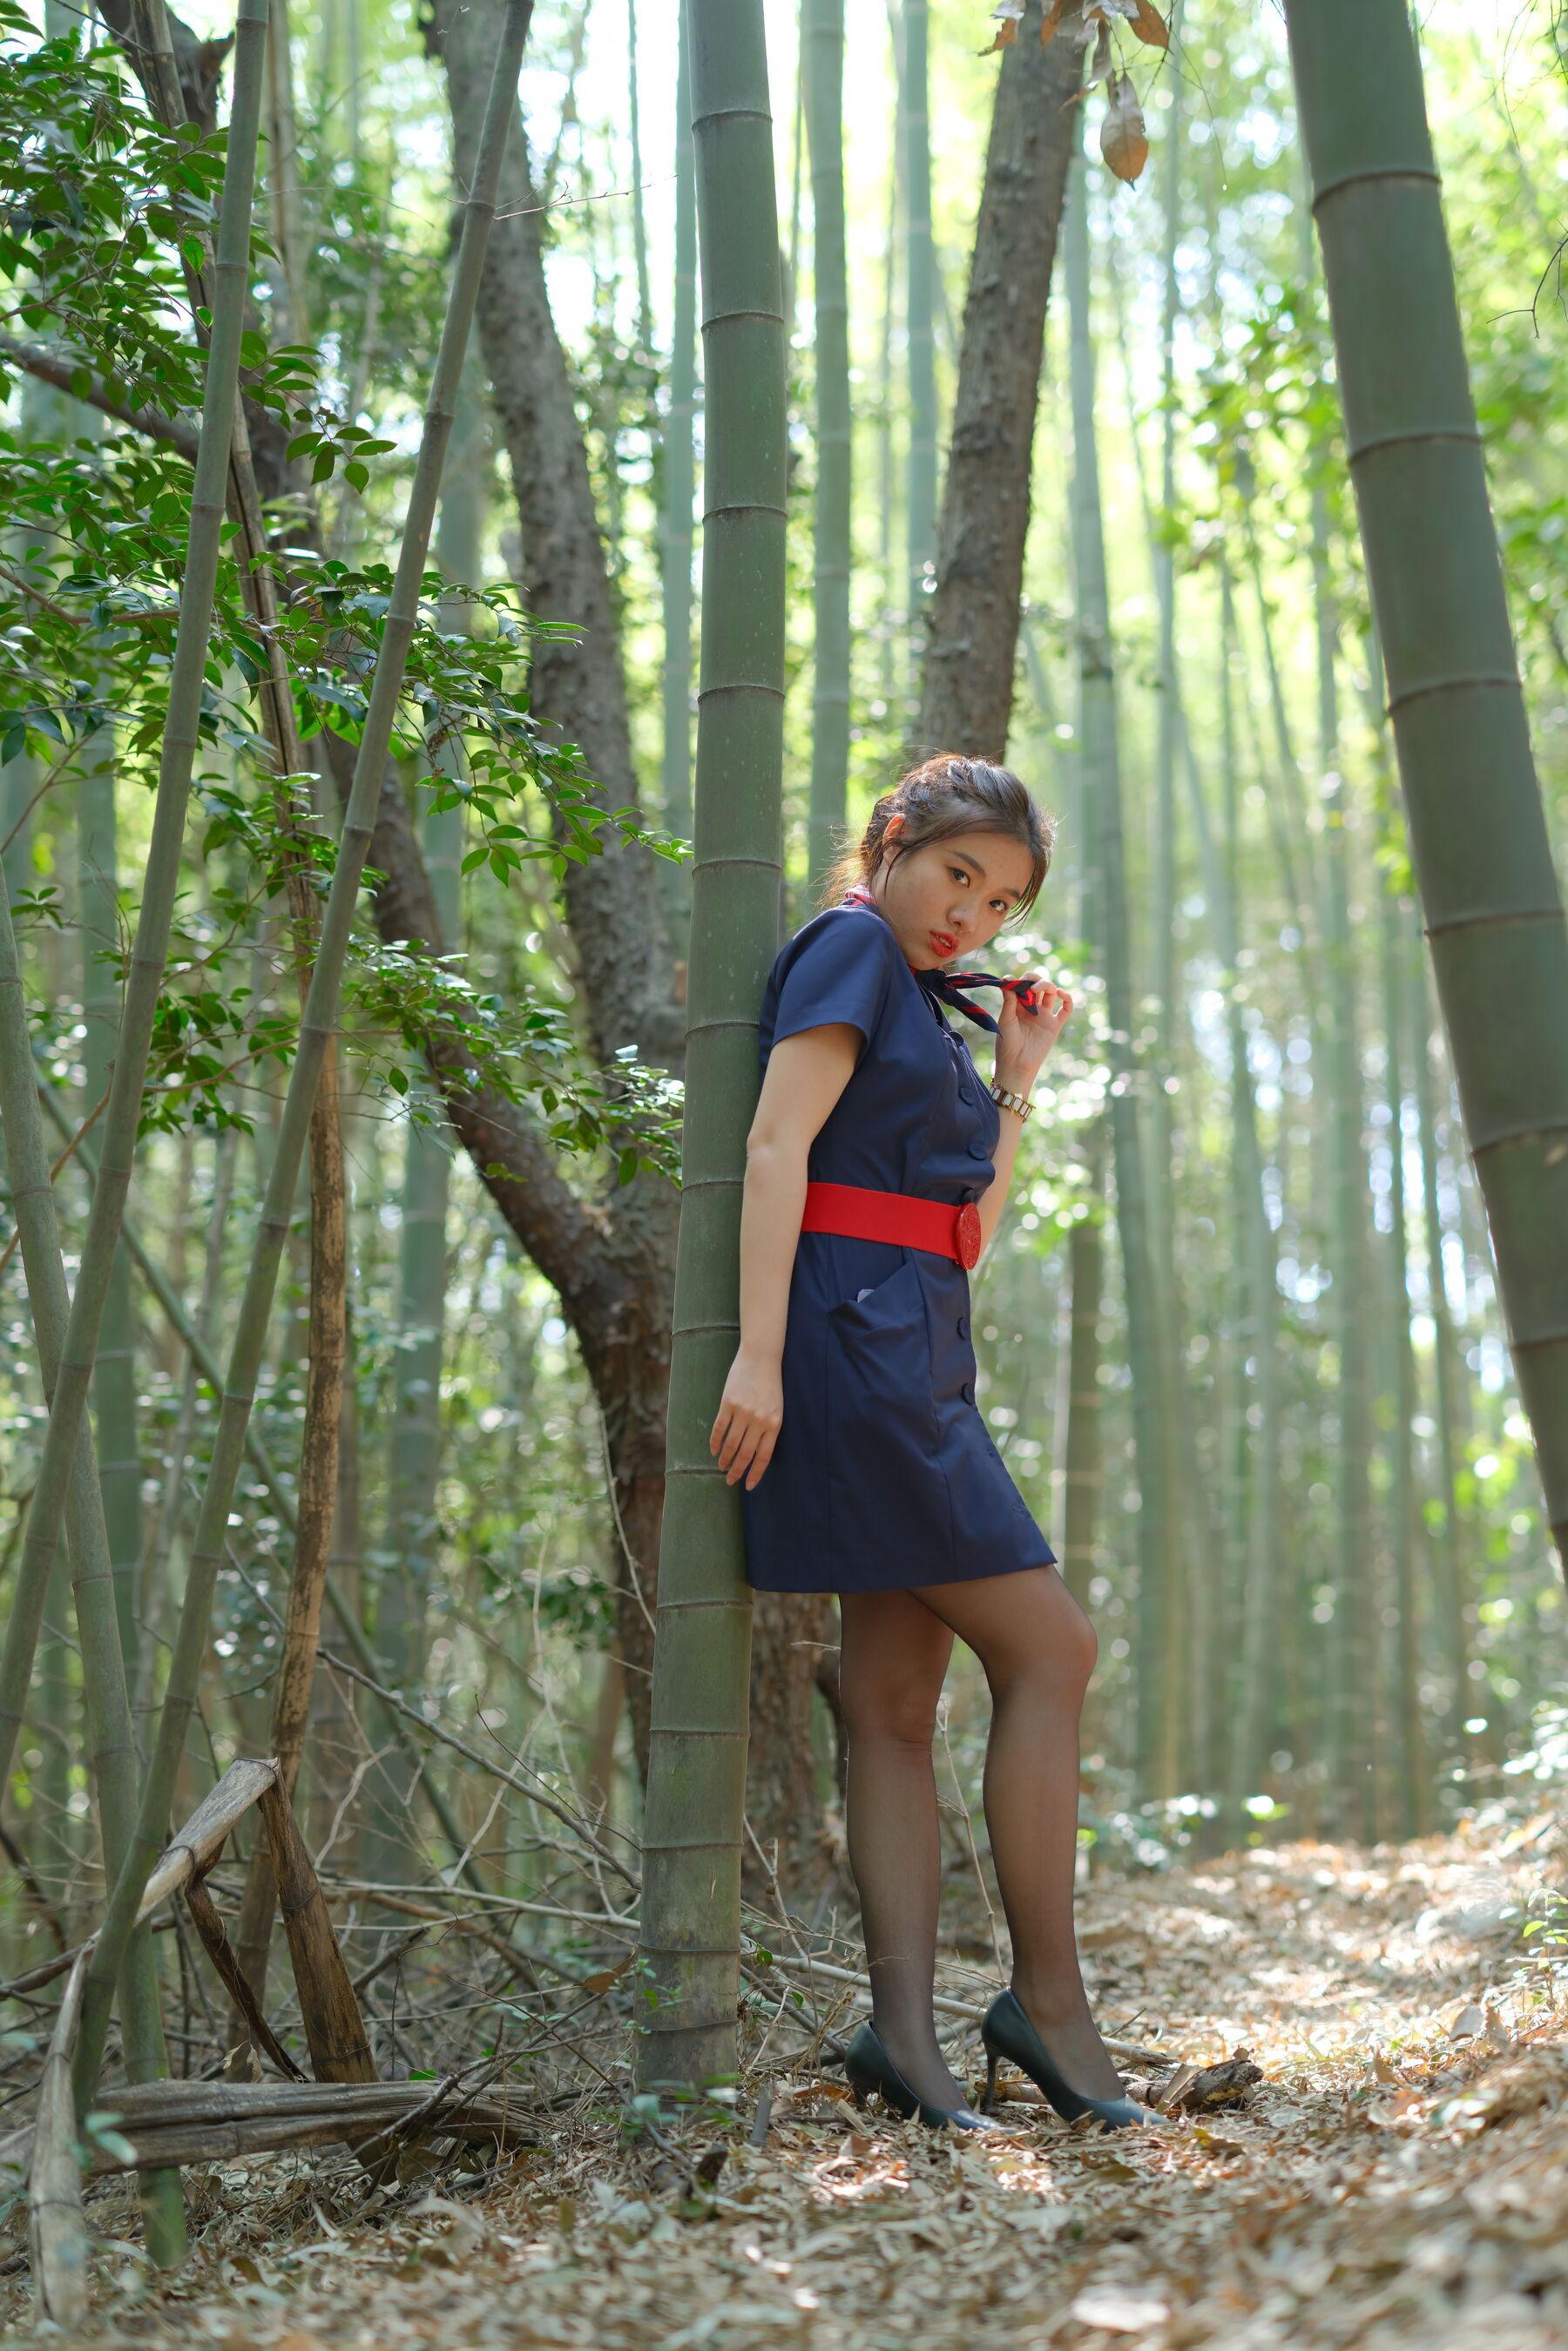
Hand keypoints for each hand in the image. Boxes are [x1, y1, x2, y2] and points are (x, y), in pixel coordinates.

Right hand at [711, 1348, 782, 1490]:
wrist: (762, 1357)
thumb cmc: (771, 1384)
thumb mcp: (777, 1408)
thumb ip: (768, 1428)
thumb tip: (756, 1452)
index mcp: (775, 1424)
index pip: (764, 1456)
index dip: (755, 1473)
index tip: (748, 1486)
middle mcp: (759, 1421)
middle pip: (745, 1454)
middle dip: (737, 1470)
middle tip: (730, 1480)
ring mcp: (743, 1412)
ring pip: (731, 1444)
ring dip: (725, 1458)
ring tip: (721, 1466)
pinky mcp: (729, 1403)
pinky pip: (720, 1428)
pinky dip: (715, 1441)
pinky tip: (714, 1450)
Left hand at [994, 973, 1072, 1087]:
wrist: (1016, 1064)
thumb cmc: (1006, 1043)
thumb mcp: (1005, 1019)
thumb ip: (1009, 1000)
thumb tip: (1008, 978)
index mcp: (1018, 1005)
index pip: (1023, 985)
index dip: (1021, 980)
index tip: (1012, 981)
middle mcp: (1032, 1008)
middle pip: (1038, 985)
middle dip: (1034, 979)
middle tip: (1028, 986)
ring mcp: (1044, 1015)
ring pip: (1051, 992)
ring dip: (1046, 985)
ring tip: (1037, 989)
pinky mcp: (1055, 1025)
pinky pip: (1066, 1009)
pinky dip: (1067, 998)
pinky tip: (1060, 993)